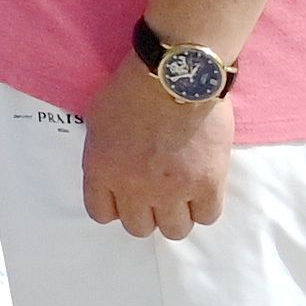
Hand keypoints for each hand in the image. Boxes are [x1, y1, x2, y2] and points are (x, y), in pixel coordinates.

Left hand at [80, 47, 234, 237]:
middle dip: (147, 213)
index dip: (115, 206)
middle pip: (139, 227)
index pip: (101, 214)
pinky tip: (203, 189)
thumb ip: (103, 154)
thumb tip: (112, 171)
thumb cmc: (132, 88)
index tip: (126, 196)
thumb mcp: (98, 121)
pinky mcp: (207, 184)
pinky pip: (207, 216)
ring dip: (177, 215)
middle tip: (156, 194)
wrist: (174, 75)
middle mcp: (134, 187)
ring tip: (182, 195)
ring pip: (175, 230)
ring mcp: (172, 189)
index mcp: (101, 170)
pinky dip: (205, 207)